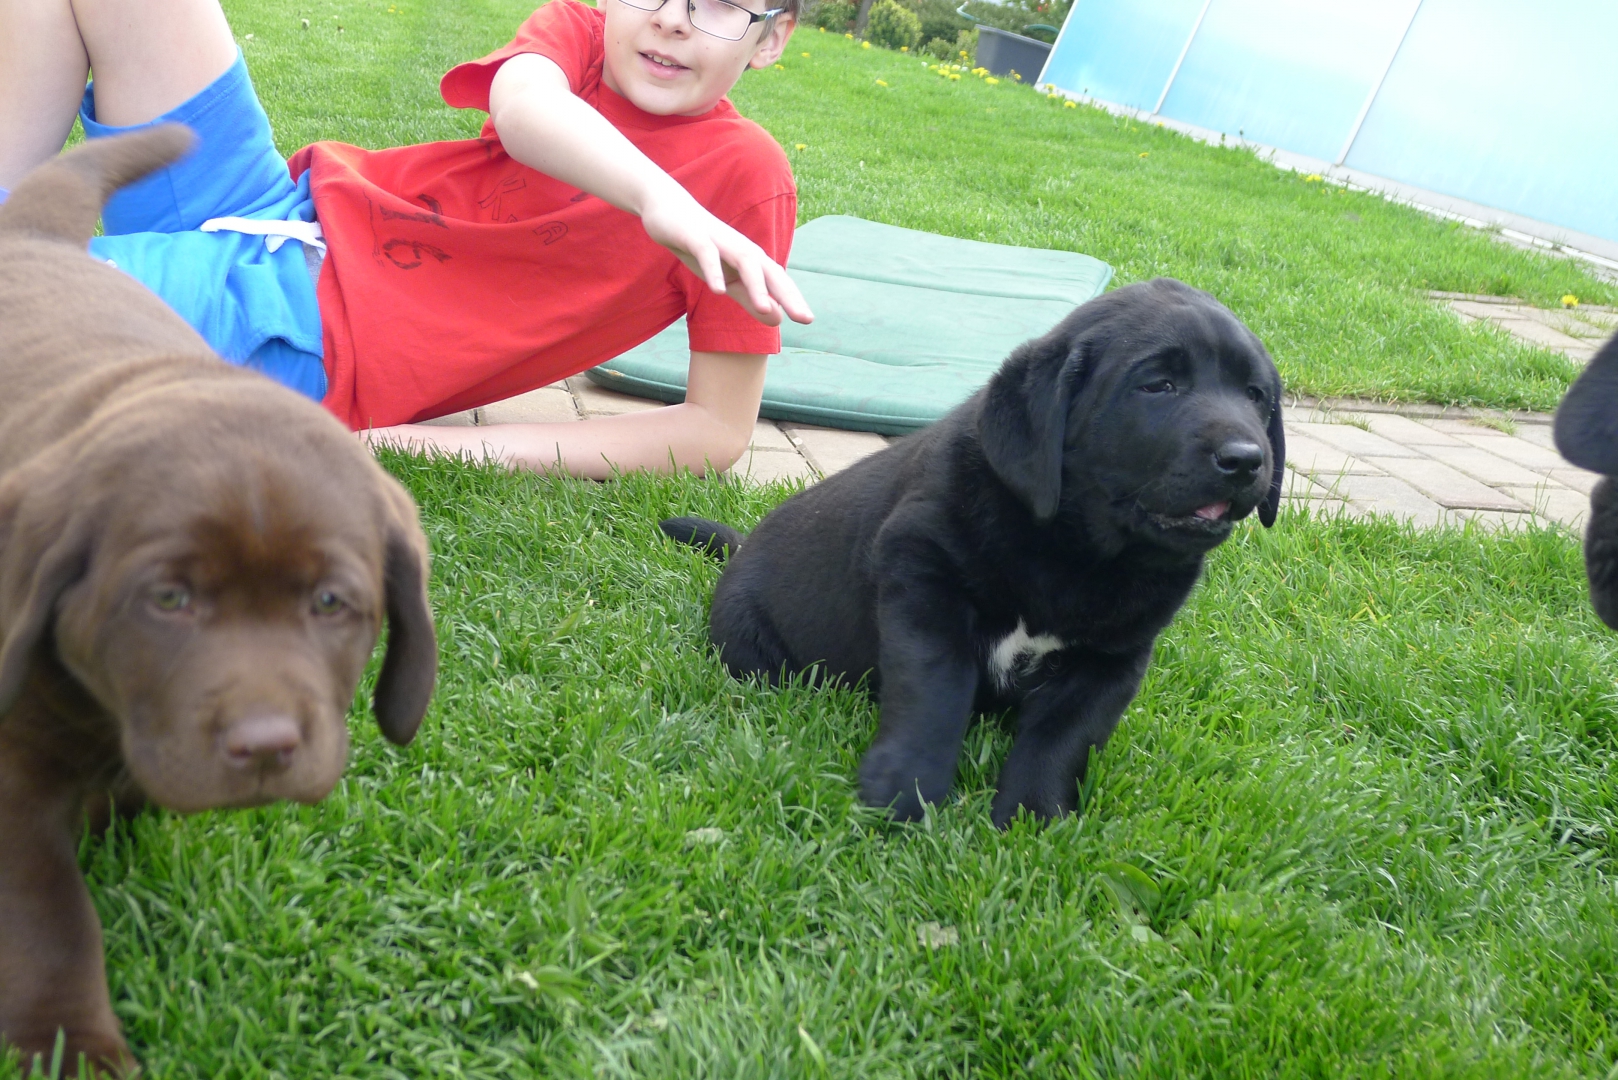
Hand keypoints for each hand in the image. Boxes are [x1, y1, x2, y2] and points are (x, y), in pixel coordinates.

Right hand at [639, 184, 812, 327]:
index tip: (808, 320)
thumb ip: (750, 299)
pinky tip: (718, 291)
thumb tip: (777, 319)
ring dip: (755, 285)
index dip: (793, 299)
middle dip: (788, 295)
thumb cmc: (701, 248)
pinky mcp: (695, 236)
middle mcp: (741, 248)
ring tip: (764, 308)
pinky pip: (707, 254)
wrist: (668, 210)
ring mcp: (720, 241)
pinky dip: (714, 271)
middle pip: (769, 272)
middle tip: (804, 318)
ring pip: (744, 262)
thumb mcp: (726, 279)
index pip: (777, 281)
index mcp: (751, 259)